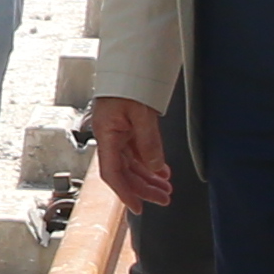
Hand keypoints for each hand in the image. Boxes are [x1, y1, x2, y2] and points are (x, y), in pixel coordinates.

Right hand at [90, 94, 172, 210]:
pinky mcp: (127, 129)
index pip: (113, 173)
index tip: (138, 208)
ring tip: (166, 189)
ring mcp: (119, 134)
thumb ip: (149, 142)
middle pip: (125, 172)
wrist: (128, 66)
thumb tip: (156, 166)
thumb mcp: (142, 113)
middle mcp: (110, 138)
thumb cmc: (127, 85)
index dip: (125, 193)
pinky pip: (138, 152)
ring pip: (133, 164)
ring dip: (149, 178)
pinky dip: (150, 163)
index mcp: (107, 136)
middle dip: (144, 188)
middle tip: (164, 199)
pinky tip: (162, 171)